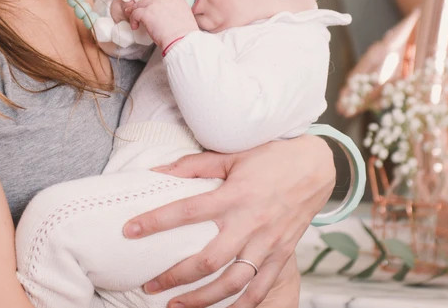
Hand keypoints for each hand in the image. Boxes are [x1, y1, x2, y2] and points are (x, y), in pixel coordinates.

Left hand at [122, 135, 334, 307]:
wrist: (317, 166)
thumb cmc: (271, 157)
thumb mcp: (232, 155)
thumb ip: (195, 166)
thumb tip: (158, 172)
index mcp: (235, 195)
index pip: (187, 211)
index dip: (156, 221)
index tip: (130, 230)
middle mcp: (251, 223)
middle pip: (208, 260)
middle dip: (175, 277)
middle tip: (150, 285)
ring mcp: (268, 243)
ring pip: (233, 282)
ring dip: (203, 299)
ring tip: (176, 306)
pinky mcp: (282, 254)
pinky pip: (261, 288)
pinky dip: (242, 306)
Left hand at [129, 0, 198, 47]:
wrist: (181, 40)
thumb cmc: (184, 34)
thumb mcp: (186, 16)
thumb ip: (176, 10)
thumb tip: (168, 16)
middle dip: (144, 5)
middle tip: (141, 13)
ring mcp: (154, 4)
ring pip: (139, 4)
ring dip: (135, 11)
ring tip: (135, 20)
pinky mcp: (146, 13)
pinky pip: (134, 13)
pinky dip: (133, 20)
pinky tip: (135, 26)